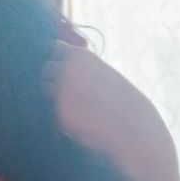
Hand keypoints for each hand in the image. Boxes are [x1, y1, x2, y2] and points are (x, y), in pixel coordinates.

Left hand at [41, 40, 176, 180]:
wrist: (136, 132)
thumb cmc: (124, 102)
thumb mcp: (103, 73)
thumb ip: (80, 67)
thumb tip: (57, 64)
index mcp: (78, 56)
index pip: (52, 48)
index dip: (54, 59)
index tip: (60, 68)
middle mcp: (65, 71)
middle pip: (43, 70)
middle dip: (50, 79)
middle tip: (66, 92)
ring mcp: (59, 92)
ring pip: (43, 91)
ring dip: (50, 97)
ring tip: (74, 107)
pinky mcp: (57, 115)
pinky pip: (49, 112)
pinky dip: (57, 116)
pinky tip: (77, 121)